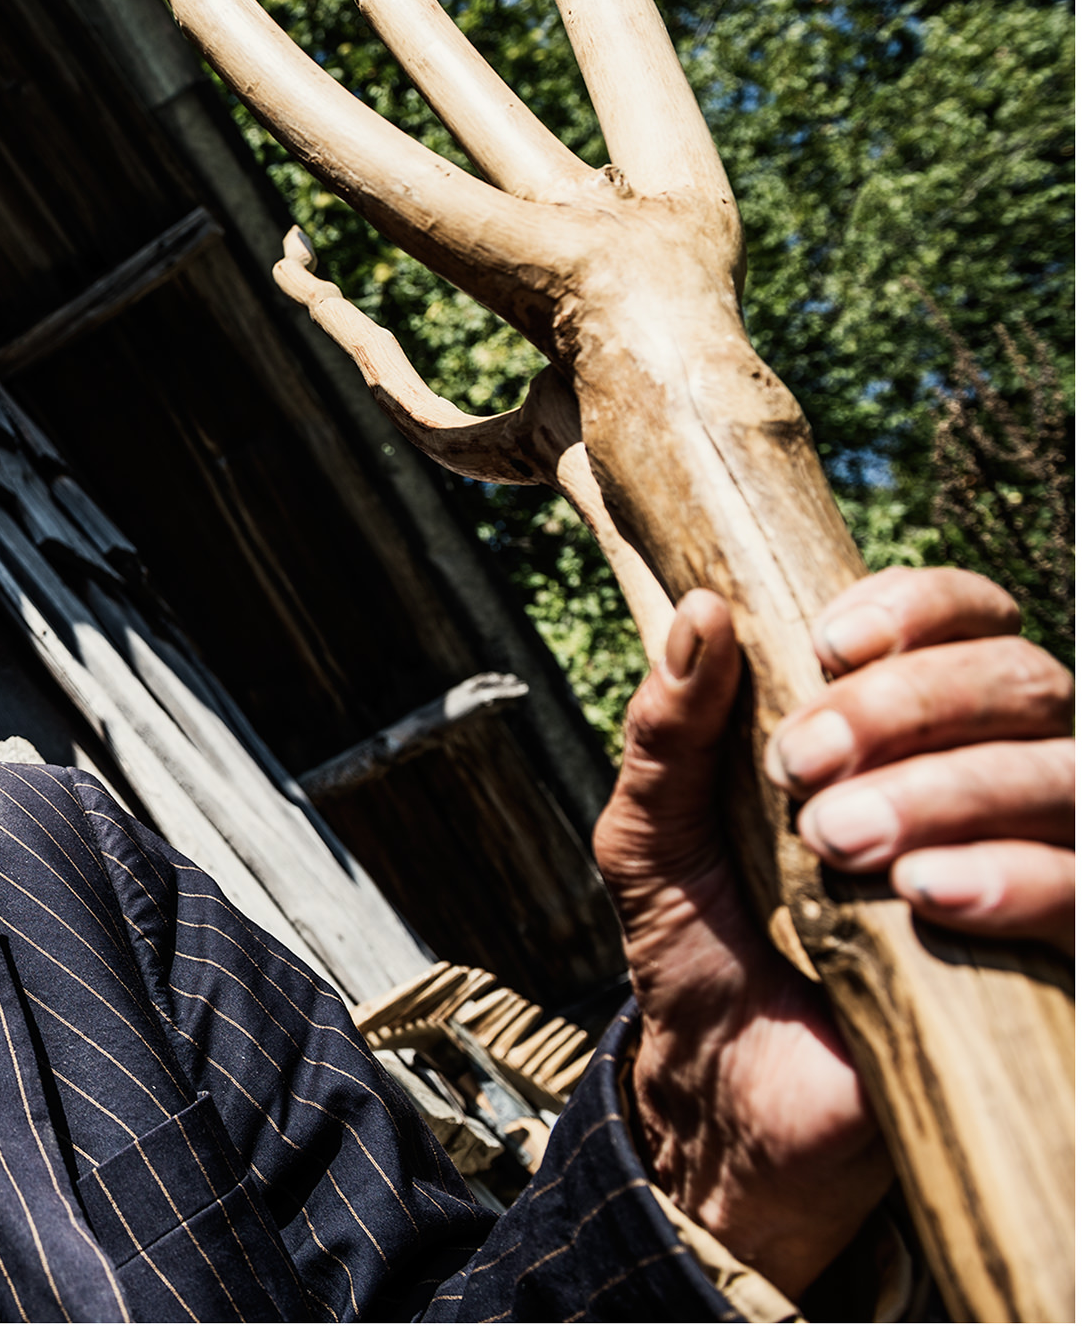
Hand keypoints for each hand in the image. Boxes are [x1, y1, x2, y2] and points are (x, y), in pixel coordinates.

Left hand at [592, 569, 1073, 1299]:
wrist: (720, 1090)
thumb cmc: (698, 944)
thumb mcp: (653, 830)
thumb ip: (671, 727)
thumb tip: (701, 611)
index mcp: (898, 729)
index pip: (965, 621)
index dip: (917, 611)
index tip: (829, 645)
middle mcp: (984, 779)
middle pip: (1021, 682)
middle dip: (910, 704)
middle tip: (801, 768)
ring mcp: (1031, 864)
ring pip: (1064, 776)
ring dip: (953, 788)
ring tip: (838, 841)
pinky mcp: (1050, 957)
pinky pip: (1083, 890)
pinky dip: (1018, 877)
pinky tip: (927, 894)